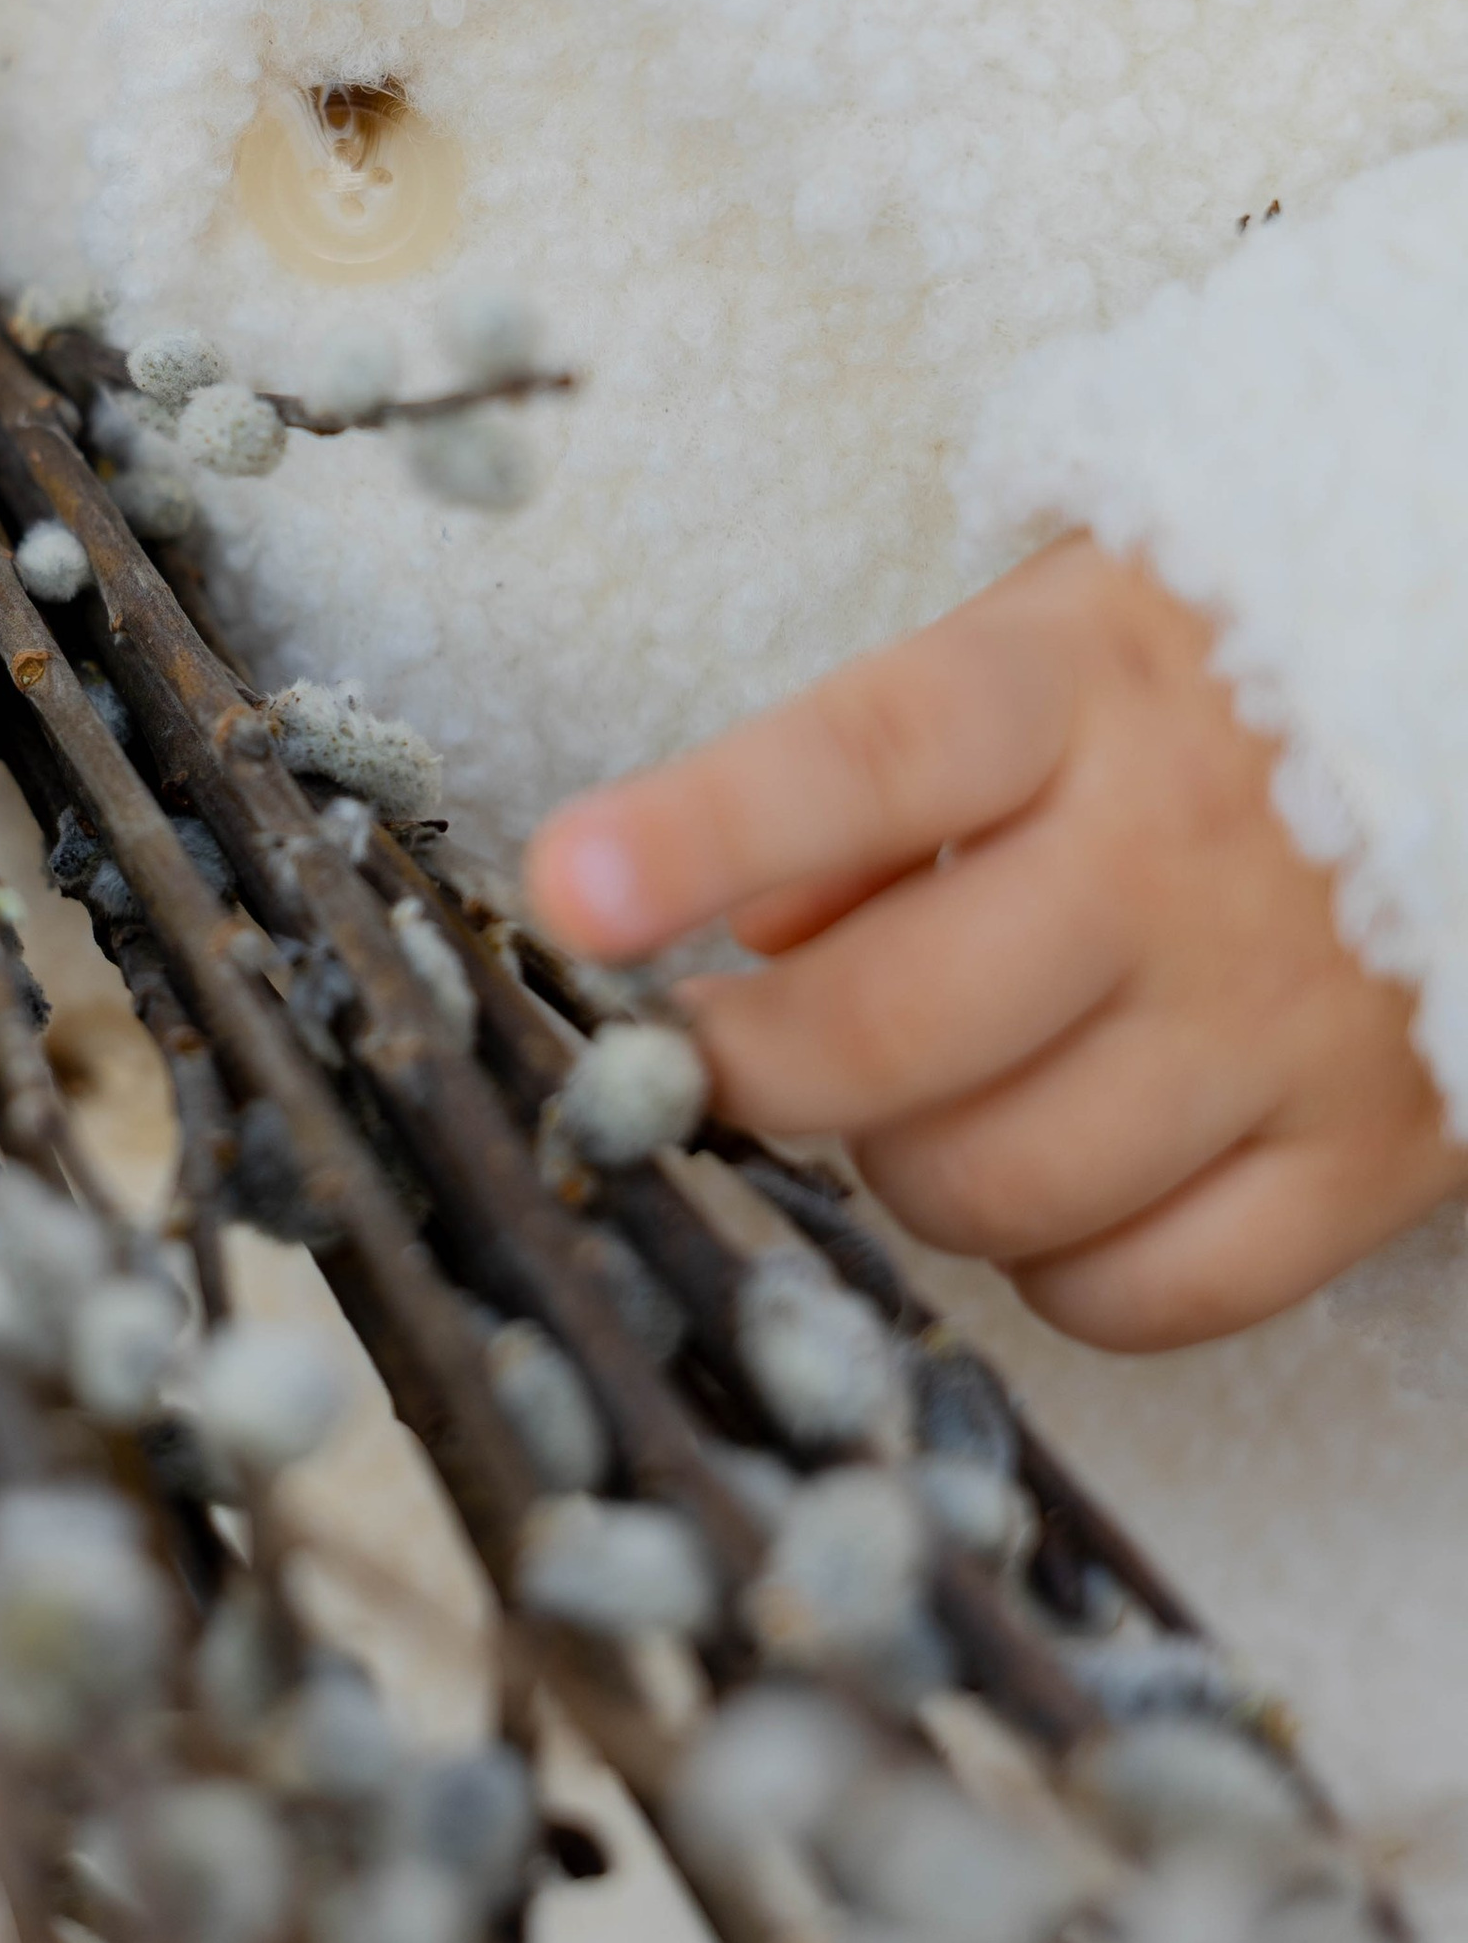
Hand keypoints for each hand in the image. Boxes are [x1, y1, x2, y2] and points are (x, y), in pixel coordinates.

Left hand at [524, 542, 1464, 1350]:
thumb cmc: (1221, 689)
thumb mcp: (1047, 650)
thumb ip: (879, 779)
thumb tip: (747, 938)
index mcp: (1084, 690)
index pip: (866, 761)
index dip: (705, 834)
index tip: (568, 890)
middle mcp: (1182, 859)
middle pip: (895, 1032)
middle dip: (751, 1069)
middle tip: (713, 1055)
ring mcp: (1284, 1020)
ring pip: (996, 1185)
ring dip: (902, 1166)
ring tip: (923, 1089)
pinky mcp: (1373, 1153)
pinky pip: (1146, 1292)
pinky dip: (1058, 1267)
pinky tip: (1060, 1176)